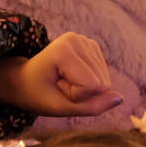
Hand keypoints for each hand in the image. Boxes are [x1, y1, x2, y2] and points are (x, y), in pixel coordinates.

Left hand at [0, 32, 123, 116]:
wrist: (26, 80)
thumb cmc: (37, 94)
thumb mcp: (60, 107)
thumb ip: (92, 107)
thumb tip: (119, 98)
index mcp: (64, 49)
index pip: (92, 85)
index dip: (75, 96)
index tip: (56, 88)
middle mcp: (77, 39)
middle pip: (102, 82)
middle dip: (82, 92)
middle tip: (60, 86)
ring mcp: (86, 40)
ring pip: (106, 81)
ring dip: (85, 88)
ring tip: (64, 81)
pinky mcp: (92, 46)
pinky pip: (104, 76)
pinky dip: (90, 82)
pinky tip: (72, 76)